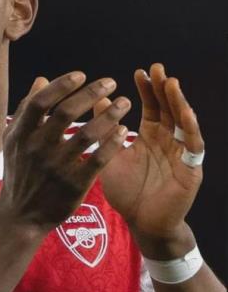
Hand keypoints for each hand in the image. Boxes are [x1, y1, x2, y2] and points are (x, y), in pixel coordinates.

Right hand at [0, 71, 130, 233]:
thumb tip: (41, 79)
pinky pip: (98, 160)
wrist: (20, 215)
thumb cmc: (18, 171)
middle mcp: (36, 148)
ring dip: (109, 115)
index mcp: (20, 134)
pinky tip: (123, 131)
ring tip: (124, 102)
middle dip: (91, 93)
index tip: (81, 74)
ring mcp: (55, 167)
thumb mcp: (13, 139)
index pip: (40, 101)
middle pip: (66, 112)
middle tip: (111, 82)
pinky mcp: (73, 185)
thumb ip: (26, 109)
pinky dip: (112, 143)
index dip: (61, 85)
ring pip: (87, 134)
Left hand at [95, 63, 203, 245]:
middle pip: (169, 109)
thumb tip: (98, 100)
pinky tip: (185, 113)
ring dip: (178, 102)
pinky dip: (191, 129)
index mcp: (150, 136)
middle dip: (164, 89)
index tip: (140, 72)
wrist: (140, 222)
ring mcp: (181, 154)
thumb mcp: (111, 154)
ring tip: (171, 83)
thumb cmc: (126, 190)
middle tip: (157, 68)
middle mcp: (168, 141)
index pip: (152, 107)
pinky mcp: (191, 170)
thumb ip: (106, 130)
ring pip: (183, 123)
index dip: (147, 90)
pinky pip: (193, 147)